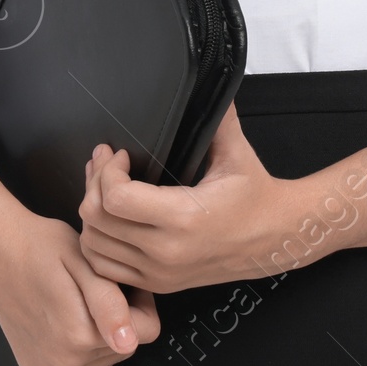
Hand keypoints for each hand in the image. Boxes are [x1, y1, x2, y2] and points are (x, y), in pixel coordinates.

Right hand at [0, 202, 162, 365]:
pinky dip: (84, 348)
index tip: (123, 283)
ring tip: (82, 301)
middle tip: (98, 287)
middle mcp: (63, 361)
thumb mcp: (85, 263)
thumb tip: (127, 342)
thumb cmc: (41, 248)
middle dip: (121, 318)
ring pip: (105, 358)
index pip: (146, 332)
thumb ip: (110, 304)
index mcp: (79, 335)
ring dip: (102, 334)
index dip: (141, 301)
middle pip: (125, 346)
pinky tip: (69, 319)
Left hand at [77, 101, 302, 292]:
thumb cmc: (256, 195)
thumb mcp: (237, 153)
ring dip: (92, 212)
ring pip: (94, 245)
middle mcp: (166, 251)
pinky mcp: (157, 284)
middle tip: (105, 163)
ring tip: (104, 188)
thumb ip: (217, 118)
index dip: (108, 170)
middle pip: (97, 220)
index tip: (120, 154)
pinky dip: (98, 242)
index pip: (116, 199)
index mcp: (184, 218)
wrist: (275, 239)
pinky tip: (110, 219)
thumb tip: (206, 81)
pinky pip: (105, 268)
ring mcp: (159, 272)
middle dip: (94, 183)